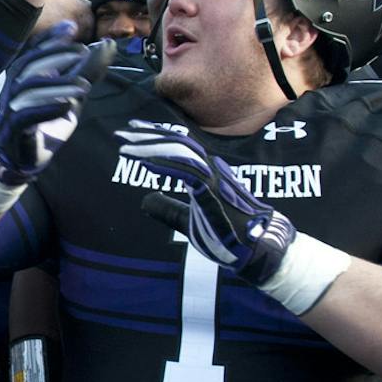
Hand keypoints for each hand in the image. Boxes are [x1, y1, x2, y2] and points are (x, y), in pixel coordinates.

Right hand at [0, 25, 111, 184]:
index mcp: (22, 78)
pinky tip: (68, 105)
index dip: (49, 38)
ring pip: (27, 89)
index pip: (32, 52)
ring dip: (58, 84)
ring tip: (84, 85)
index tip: (72, 27)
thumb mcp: (70, 95)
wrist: (23, 161)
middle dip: (54, 54)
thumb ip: (86, 72)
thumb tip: (109, 45)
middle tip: (83, 51)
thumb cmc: (44, 124)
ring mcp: (9, 111)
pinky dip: (47, 108)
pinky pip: (25, 117)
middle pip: (27, 65)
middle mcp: (12, 91)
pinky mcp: (12, 133)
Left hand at [115, 124, 349, 315]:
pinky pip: (184, 170)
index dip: (154, 140)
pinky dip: (161, 162)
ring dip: (150, 145)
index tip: (131, 135)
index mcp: (205, 174)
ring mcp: (212, 177)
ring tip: (126, 142)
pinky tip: (143, 160)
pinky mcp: (212, 190)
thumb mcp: (189, 222)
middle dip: (148, 136)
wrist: (258, 250)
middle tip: (123, 132)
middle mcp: (210, 169)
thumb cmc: (229, 237)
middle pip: (175, 143)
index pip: (177, 149)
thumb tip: (144, 200)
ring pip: (178, 152)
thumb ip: (168, 209)